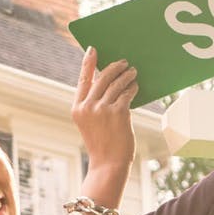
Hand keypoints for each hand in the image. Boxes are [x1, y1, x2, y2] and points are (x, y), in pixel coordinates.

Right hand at [72, 46, 137, 172]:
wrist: (109, 165)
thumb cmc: (102, 146)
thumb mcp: (90, 125)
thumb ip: (94, 105)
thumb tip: (110, 84)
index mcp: (78, 109)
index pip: (83, 79)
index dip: (88, 63)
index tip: (93, 49)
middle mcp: (88, 106)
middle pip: (102, 78)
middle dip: (114, 67)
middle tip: (124, 62)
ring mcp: (103, 109)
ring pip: (116, 84)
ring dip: (126, 76)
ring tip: (133, 72)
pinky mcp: (118, 113)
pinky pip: (127, 94)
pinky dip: (132, 88)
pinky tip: (135, 86)